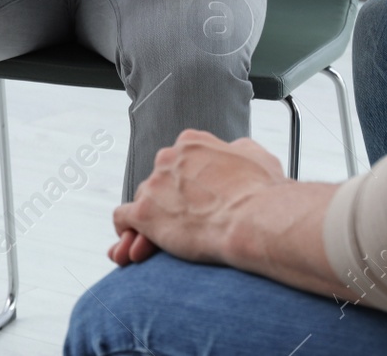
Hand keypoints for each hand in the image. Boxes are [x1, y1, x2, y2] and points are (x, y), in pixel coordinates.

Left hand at [110, 131, 284, 267]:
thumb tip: (234, 149)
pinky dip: (128, 230)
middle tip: (190, 224)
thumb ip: (238, 150)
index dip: (189, 184)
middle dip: (171, 200)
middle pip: (160, 181)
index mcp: (191, 143)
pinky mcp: (144, 213)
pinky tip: (138, 242)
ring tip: (172, 241)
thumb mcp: (258, 156)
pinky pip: (123, 218)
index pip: (180, 162)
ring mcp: (154, 185)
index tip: (201, 201)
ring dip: (155, 219)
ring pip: (144, 200)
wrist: (255, 220)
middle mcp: (167, 157)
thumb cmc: (263, 193)